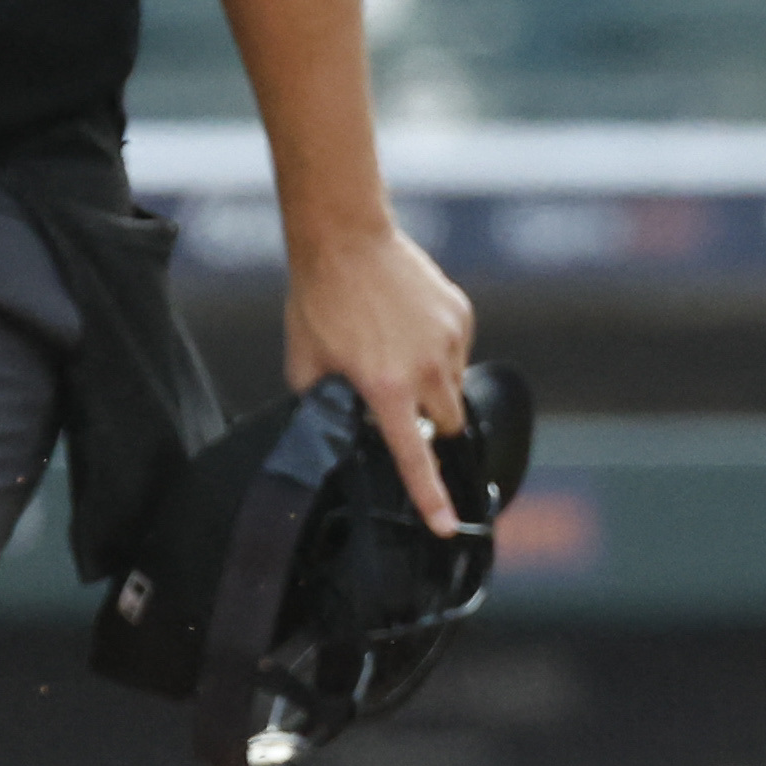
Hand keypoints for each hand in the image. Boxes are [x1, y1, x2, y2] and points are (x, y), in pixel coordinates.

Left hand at [284, 221, 476, 534]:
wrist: (345, 239)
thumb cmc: (319, 301)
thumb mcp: (306, 366)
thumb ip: (326, 405)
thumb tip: (339, 426)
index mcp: (386, 389)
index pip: (414, 458)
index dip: (430, 498)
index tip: (447, 526)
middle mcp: (425, 369)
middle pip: (446, 425)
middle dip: (428, 424)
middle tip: (398, 402)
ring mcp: (449, 339)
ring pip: (453, 386)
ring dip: (432, 384)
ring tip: (394, 349)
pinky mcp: (459, 313)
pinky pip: (457, 348)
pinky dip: (438, 349)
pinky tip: (406, 326)